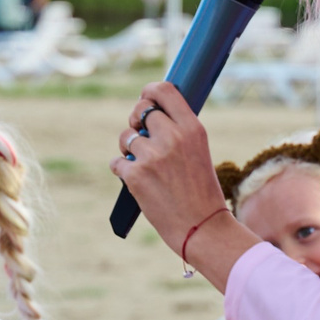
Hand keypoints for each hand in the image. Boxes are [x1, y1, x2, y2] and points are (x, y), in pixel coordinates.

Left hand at [109, 84, 258, 283]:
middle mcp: (172, 137)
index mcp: (192, 128)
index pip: (164, 91)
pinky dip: (122, 171)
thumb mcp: (199, 152)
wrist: (202, 228)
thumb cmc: (201, 192)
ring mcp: (152, 156)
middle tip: (140, 136)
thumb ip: (178, 131)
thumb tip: (150, 113)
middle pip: (140, 110)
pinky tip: (137, 181)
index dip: (149, 91)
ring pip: (126, 137)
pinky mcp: (135, 175)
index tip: (145, 98)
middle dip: (135, 121)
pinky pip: (117, 162)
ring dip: (128, 149)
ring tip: (142, 164)